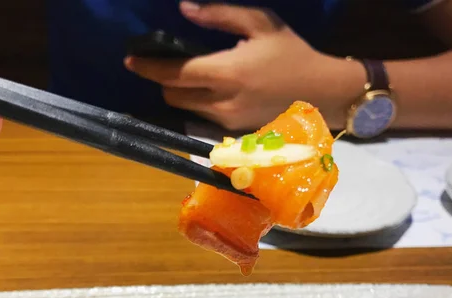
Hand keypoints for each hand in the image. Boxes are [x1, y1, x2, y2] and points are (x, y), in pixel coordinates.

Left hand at [125, 2, 337, 130]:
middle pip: (173, 95)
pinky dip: (197, 103)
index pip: (174, 73)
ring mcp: (226, 121)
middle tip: (168, 64)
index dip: (148, 67)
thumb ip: (220, 15)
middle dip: (163, 81)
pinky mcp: (233, 131)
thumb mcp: (261, 23)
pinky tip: (210, 90)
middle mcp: (221, 102)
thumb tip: (185, 9)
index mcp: (226, 72)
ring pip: (185, 109)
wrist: (321, 91)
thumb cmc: (292, 53)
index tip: (130, 60)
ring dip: (180, 93)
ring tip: (191, 75)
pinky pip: (201, 117)